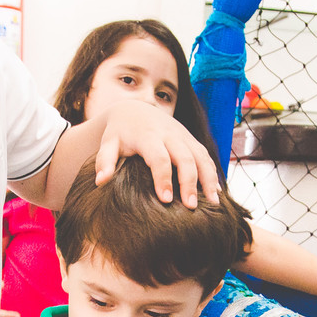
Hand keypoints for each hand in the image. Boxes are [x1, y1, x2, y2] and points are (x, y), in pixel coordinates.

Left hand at [94, 100, 219, 207]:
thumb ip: (104, 161)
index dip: (163, 179)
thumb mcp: (108, 144)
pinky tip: (216, 193)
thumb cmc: (119, 133)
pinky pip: (206, 156)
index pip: (159, 158)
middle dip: (190, 182)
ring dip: (208, 179)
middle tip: (191, 207)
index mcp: (148, 136)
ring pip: (201, 156)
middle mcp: (170, 134)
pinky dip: (213, 173)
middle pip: (185, 158)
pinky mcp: (192, 140)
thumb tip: (101, 181)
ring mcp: (184, 136)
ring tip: (214, 204)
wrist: (135, 110)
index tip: (165, 200)